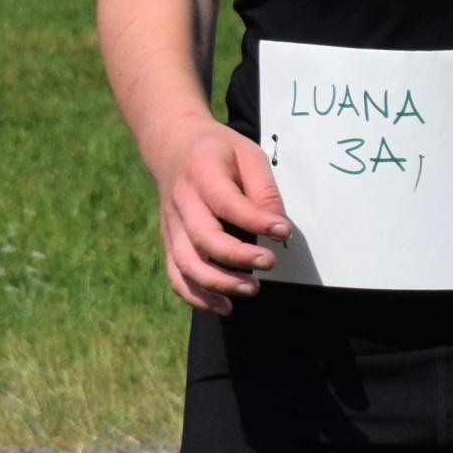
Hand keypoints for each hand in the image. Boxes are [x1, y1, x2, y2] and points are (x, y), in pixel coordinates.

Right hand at [150, 122, 287, 312]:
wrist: (171, 146)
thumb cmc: (218, 152)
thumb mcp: (247, 154)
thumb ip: (264, 189)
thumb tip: (279, 227)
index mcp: (202, 174)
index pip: (226, 203)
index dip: (255, 220)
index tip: (283, 231)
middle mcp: (182, 203)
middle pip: (203, 238)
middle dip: (237, 256)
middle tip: (270, 262)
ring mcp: (172, 226)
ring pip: (186, 263)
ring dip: (218, 283)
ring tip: (252, 289)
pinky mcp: (169, 242)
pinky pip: (176, 276)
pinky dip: (196, 297)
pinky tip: (224, 306)